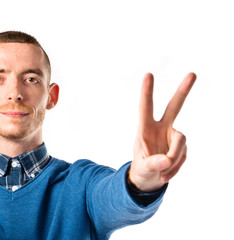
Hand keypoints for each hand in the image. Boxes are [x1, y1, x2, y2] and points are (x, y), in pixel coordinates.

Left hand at [129, 73, 195, 191]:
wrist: (149, 179)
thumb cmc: (141, 169)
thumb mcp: (141, 168)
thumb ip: (151, 164)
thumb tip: (166, 160)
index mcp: (145, 128)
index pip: (146, 107)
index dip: (147, 92)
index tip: (148, 74)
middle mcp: (161, 127)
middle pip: (174, 107)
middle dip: (183, 91)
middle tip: (192, 74)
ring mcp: (173, 136)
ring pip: (181, 141)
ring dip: (174, 159)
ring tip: (162, 173)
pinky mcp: (181, 146)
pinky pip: (183, 155)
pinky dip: (176, 167)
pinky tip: (166, 175)